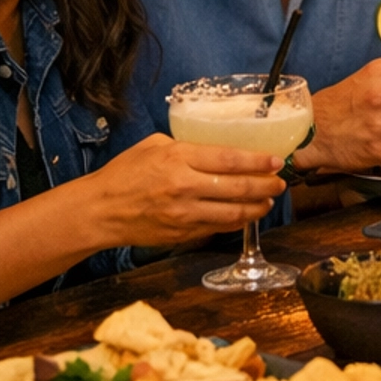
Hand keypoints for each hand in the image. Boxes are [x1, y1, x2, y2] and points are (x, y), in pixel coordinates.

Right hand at [89, 134, 283, 244]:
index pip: (230, 159)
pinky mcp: (181, 234)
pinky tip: (246, 215)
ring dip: (257, 207)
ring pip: (232, 213)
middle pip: (238, 188)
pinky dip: (236, 222)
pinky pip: (217, 228)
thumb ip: (186, 146)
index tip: (275, 161)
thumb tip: (214, 147)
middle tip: (280, 182)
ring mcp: (184, 214)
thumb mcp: (154, 145)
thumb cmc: (124, 174)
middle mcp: (184, 187)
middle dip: (265, 185)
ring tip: (269, 200)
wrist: (100, 210)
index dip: (258, 161)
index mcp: (179, 159)